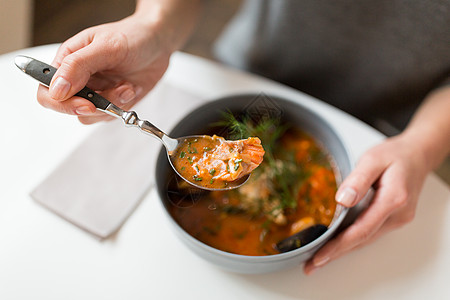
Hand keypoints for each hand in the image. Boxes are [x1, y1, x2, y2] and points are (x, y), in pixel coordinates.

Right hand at [36, 15, 170, 123]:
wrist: (158, 43)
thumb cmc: (133, 36)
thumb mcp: (106, 47)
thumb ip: (78, 66)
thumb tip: (57, 88)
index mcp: (68, 61)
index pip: (48, 91)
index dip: (63, 103)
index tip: (87, 104)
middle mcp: (78, 78)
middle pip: (69, 107)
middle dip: (95, 106)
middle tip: (114, 94)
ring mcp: (95, 92)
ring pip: (91, 116)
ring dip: (113, 104)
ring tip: (126, 85)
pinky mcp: (111, 101)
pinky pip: (109, 116)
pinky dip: (123, 106)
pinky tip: (130, 88)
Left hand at [304, 132, 430, 273]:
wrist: (417, 154)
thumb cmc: (395, 155)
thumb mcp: (373, 159)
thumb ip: (357, 180)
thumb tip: (342, 200)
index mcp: (393, 200)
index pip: (362, 230)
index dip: (339, 245)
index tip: (320, 255)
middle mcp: (398, 215)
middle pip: (363, 240)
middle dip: (336, 253)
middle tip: (312, 265)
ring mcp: (398, 219)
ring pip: (366, 239)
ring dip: (343, 249)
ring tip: (320, 258)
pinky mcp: (394, 219)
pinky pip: (370, 232)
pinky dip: (352, 240)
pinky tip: (337, 244)